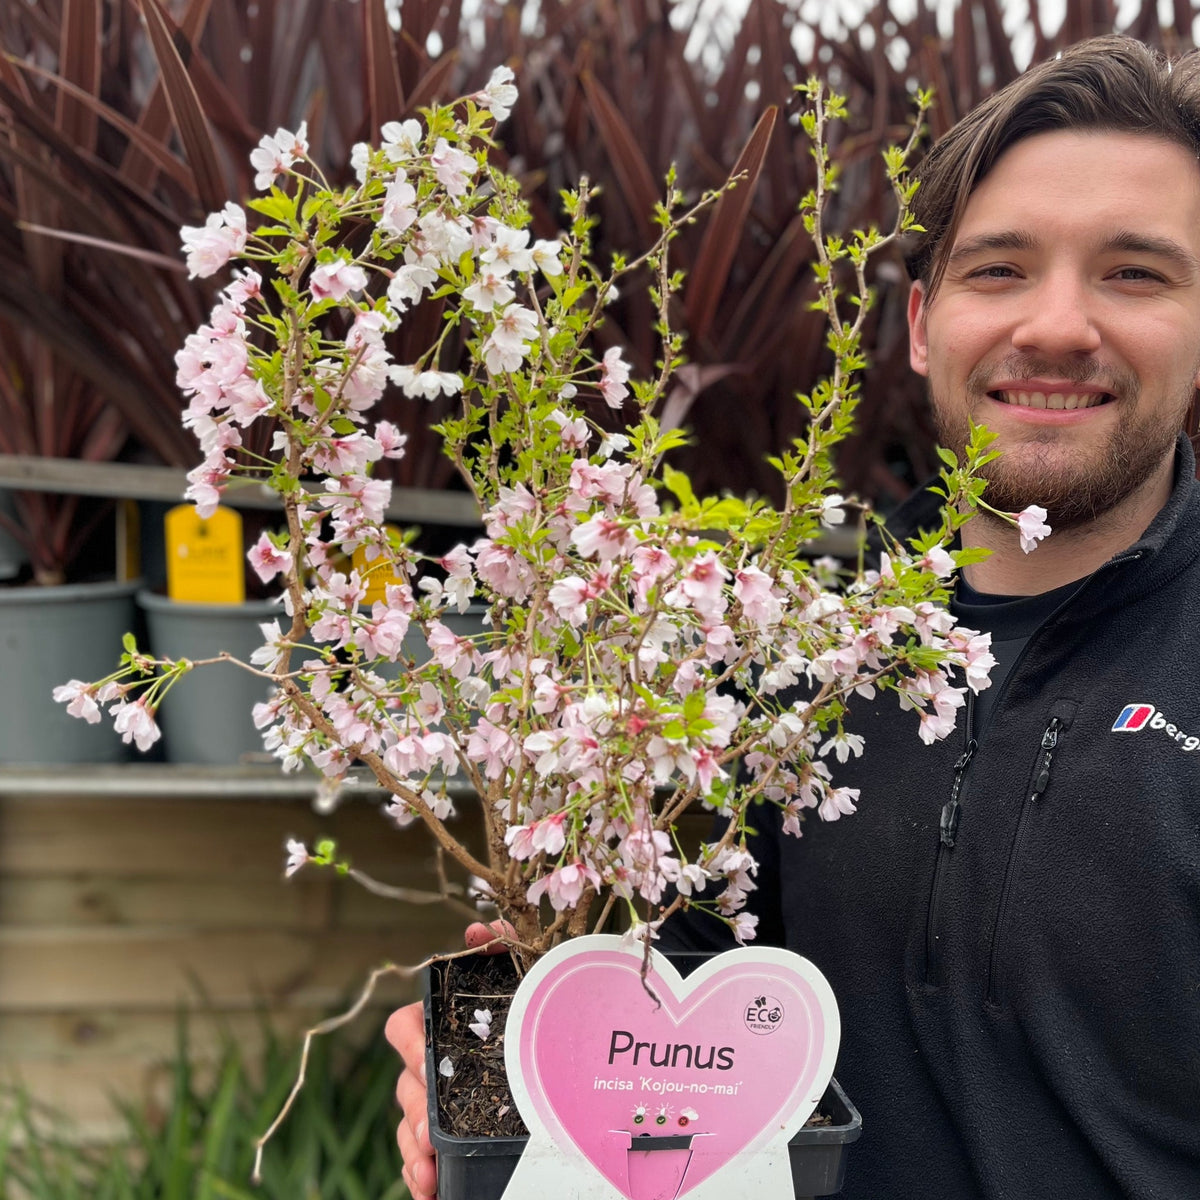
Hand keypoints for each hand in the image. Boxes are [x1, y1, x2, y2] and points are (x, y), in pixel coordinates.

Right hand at [385, 921, 513, 1197]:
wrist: (565, 1083)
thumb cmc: (533, 1025)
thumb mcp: (528, 987)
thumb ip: (507, 950)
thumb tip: (481, 928)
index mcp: (444, 1028)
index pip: (404, 1026)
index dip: (410, 1044)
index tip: (428, 1063)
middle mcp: (433, 1068)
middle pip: (405, 1085)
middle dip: (415, 1108)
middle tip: (431, 1129)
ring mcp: (437, 1108)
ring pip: (409, 1126)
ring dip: (413, 1147)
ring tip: (428, 1167)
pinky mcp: (445, 1143)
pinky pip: (419, 1160)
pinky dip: (419, 1175)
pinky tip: (429, 1188)